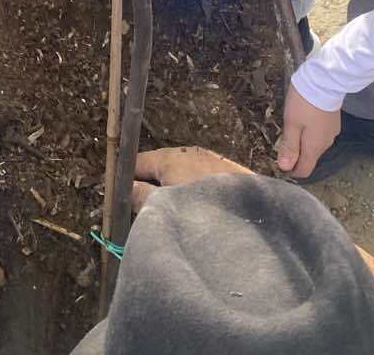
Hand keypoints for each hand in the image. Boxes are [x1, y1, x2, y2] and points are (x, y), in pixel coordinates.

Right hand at [132, 145, 250, 212]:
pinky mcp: (227, 177)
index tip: (117, 201)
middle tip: (144, 216)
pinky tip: (195, 217)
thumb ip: (139, 197)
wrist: (256, 218)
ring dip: (172, 194)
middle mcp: (189, 154)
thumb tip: (125, 188)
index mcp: (169, 157)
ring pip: (180, 177)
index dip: (124, 180)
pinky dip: (191, 196)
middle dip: (149, 188)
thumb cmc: (202, 211)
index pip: (136, 163)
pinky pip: (199, 184)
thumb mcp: (162, 207)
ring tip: (170, 220)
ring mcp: (211, 162)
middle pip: (158, 169)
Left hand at [276, 83, 341, 178]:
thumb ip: (289, 146)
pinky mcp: (333, 122)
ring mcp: (331, 133)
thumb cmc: (304, 102)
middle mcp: (326, 144)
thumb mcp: (292, 123)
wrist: (325, 79)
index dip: (291, 171)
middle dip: (296, 155)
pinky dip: (310, 133)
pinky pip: (320, 135)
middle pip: (309, 158)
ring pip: (315, 146)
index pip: (304, 170)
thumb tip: (285, 168)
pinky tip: (304, 120)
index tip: (279, 163)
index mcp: (314, 147)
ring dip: (303, 143)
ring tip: (291, 128)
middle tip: (281, 141)